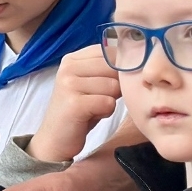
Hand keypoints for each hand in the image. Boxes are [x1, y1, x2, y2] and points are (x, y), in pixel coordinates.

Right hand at [27, 46, 120, 162]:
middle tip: (101, 99)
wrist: (55, 139)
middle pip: (113, 68)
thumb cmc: (79, 111)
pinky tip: (92, 115)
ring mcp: (69, 84)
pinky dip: (106, 112)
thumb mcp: (90, 84)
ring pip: (113, 86)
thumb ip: (105, 70)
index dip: (119, 67)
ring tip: (94, 108)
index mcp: (72, 59)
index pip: (108, 51)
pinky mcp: (75, 103)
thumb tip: (136, 62)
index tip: (114, 82)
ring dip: (110, 101)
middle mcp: (68, 67)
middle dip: (116, 86)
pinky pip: (108, 103)